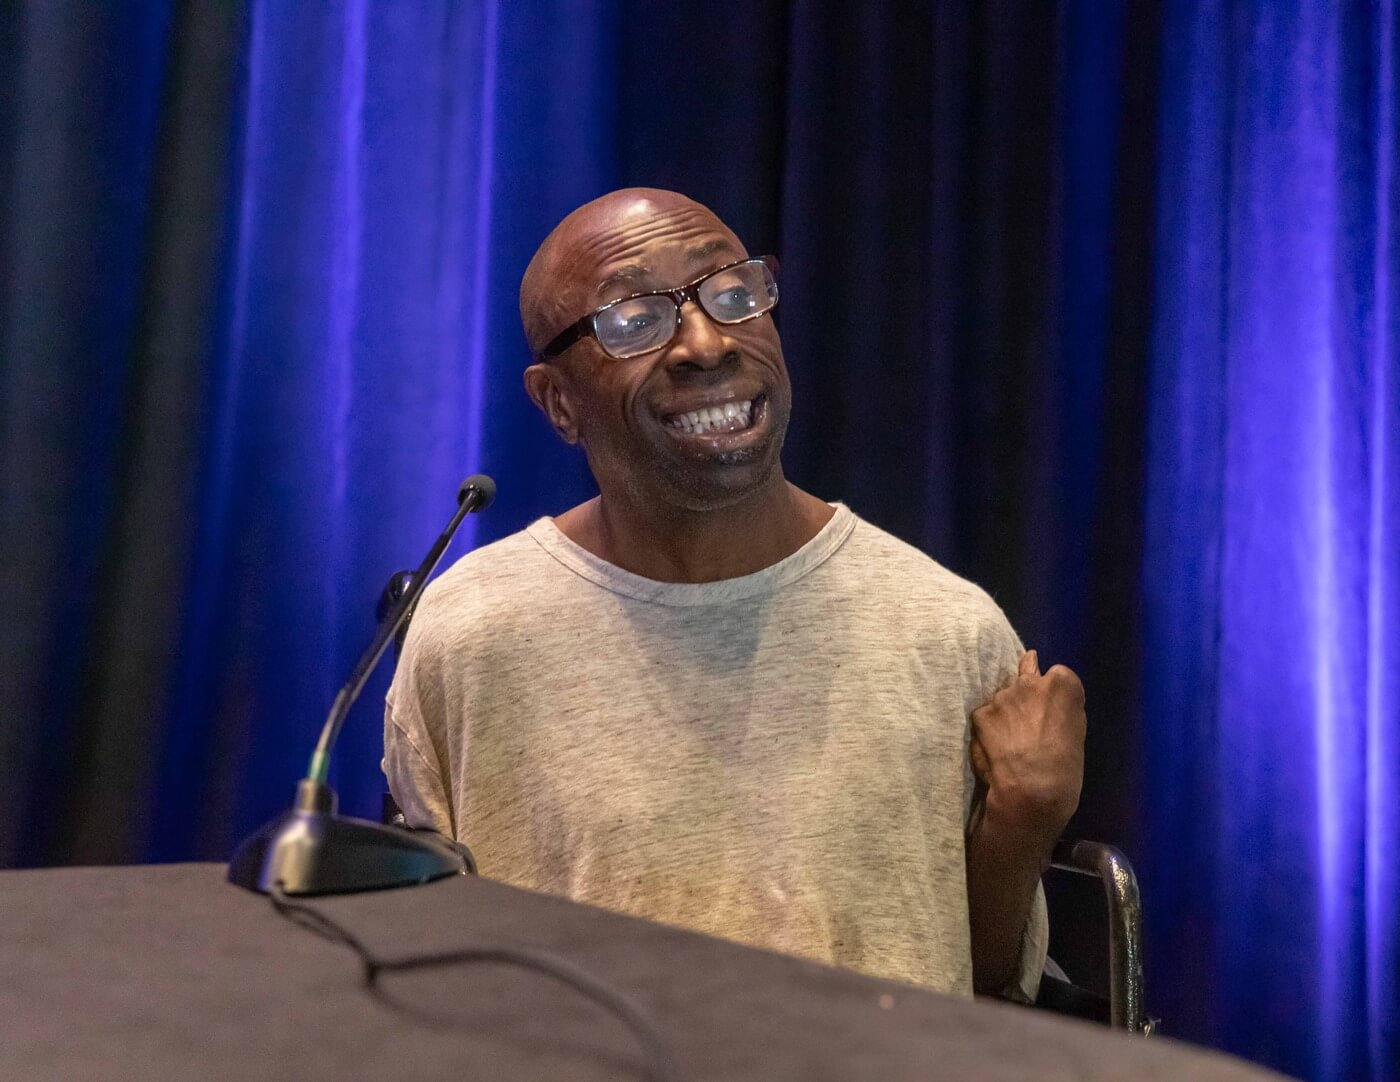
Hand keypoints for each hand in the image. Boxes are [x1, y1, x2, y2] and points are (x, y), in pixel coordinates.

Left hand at [969, 650, 1085, 848]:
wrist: (1030, 793)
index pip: (1056, 673)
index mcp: (1062, 684)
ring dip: (1005, 712)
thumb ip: (1062, 709)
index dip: (1051, 693)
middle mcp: (1030, 681)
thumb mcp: (1077, 732)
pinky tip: (995, 747)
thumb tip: (1051, 705)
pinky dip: (988, 728)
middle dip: (1024, 696)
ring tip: (1010, 739)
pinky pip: (985, 715)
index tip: (1050, 710)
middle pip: (1025, 679)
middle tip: (1026, 722)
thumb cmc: (1065, 770)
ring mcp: (1002, 695)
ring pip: (1002, 697)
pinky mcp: (980, 712)